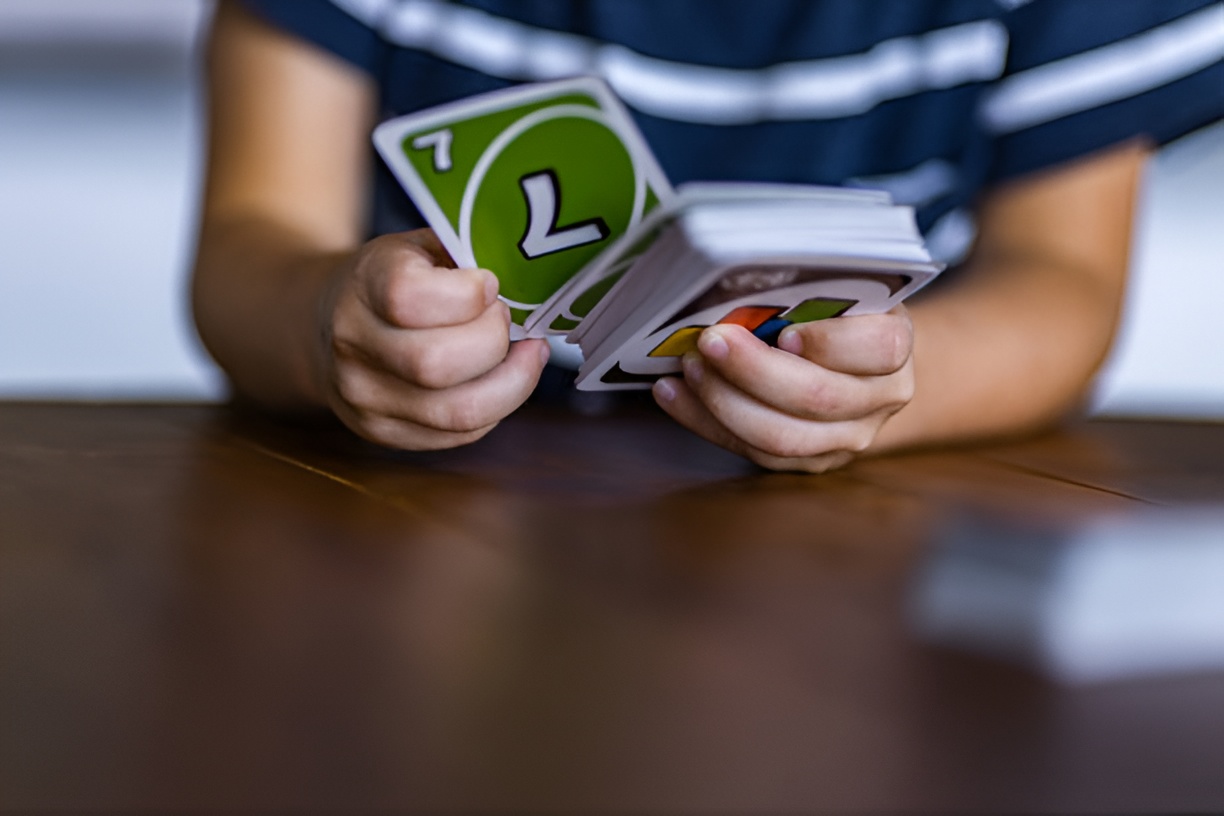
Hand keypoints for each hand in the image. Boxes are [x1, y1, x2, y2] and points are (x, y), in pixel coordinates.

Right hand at [319, 229, 549, 449]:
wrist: (326, 323)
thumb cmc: (391, 281)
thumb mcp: (418, 249)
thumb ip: (464, 256)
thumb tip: (527, 279)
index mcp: (362, 284)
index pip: (409, 296)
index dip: (468, 293)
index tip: (489, 284)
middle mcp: (352, 344)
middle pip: (436, 363)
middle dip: (494, 340)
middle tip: (505, 320)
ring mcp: (364, 397)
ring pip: (457, 411)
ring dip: (511, 383)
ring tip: (525, 354)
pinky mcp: (384, 433)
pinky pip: (461, 434)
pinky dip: (496, 408)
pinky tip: (501, 380)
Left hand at [652, 307, 914, 471]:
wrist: (862, 366)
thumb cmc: (837, 313)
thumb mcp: (839, 288)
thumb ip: (807, 287)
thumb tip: (735, 283)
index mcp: (893, 344)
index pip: (877, 347)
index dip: (827, 343)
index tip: (783, 332)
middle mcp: (880, 399)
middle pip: (817, 397)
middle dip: (754, 371)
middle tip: (709, 341)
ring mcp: (846, 439)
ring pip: (782, 437)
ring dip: (724, 403)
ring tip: (688, 368)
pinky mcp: (809, 462)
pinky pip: (754, 453)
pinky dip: (707, 423)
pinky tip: (674, 394)